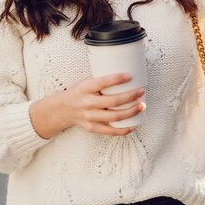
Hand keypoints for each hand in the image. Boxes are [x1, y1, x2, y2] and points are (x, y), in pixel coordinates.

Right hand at [30, 73, 145, 138]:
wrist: (63, 109)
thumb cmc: (78, 93)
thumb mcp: (85, 82)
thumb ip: (101, 80)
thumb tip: (123, 73)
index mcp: (85, 88)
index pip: (102, 82)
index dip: (117, 79)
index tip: (129, 76)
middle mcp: (87, 103)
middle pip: (113, 101)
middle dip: (130, 96)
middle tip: (141, 91)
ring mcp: (89, 117)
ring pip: (114, 116)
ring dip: (131, 111)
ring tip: (141, 106)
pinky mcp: (92, 127)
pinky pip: (110, 131)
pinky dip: (123, 130)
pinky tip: (133, 125)